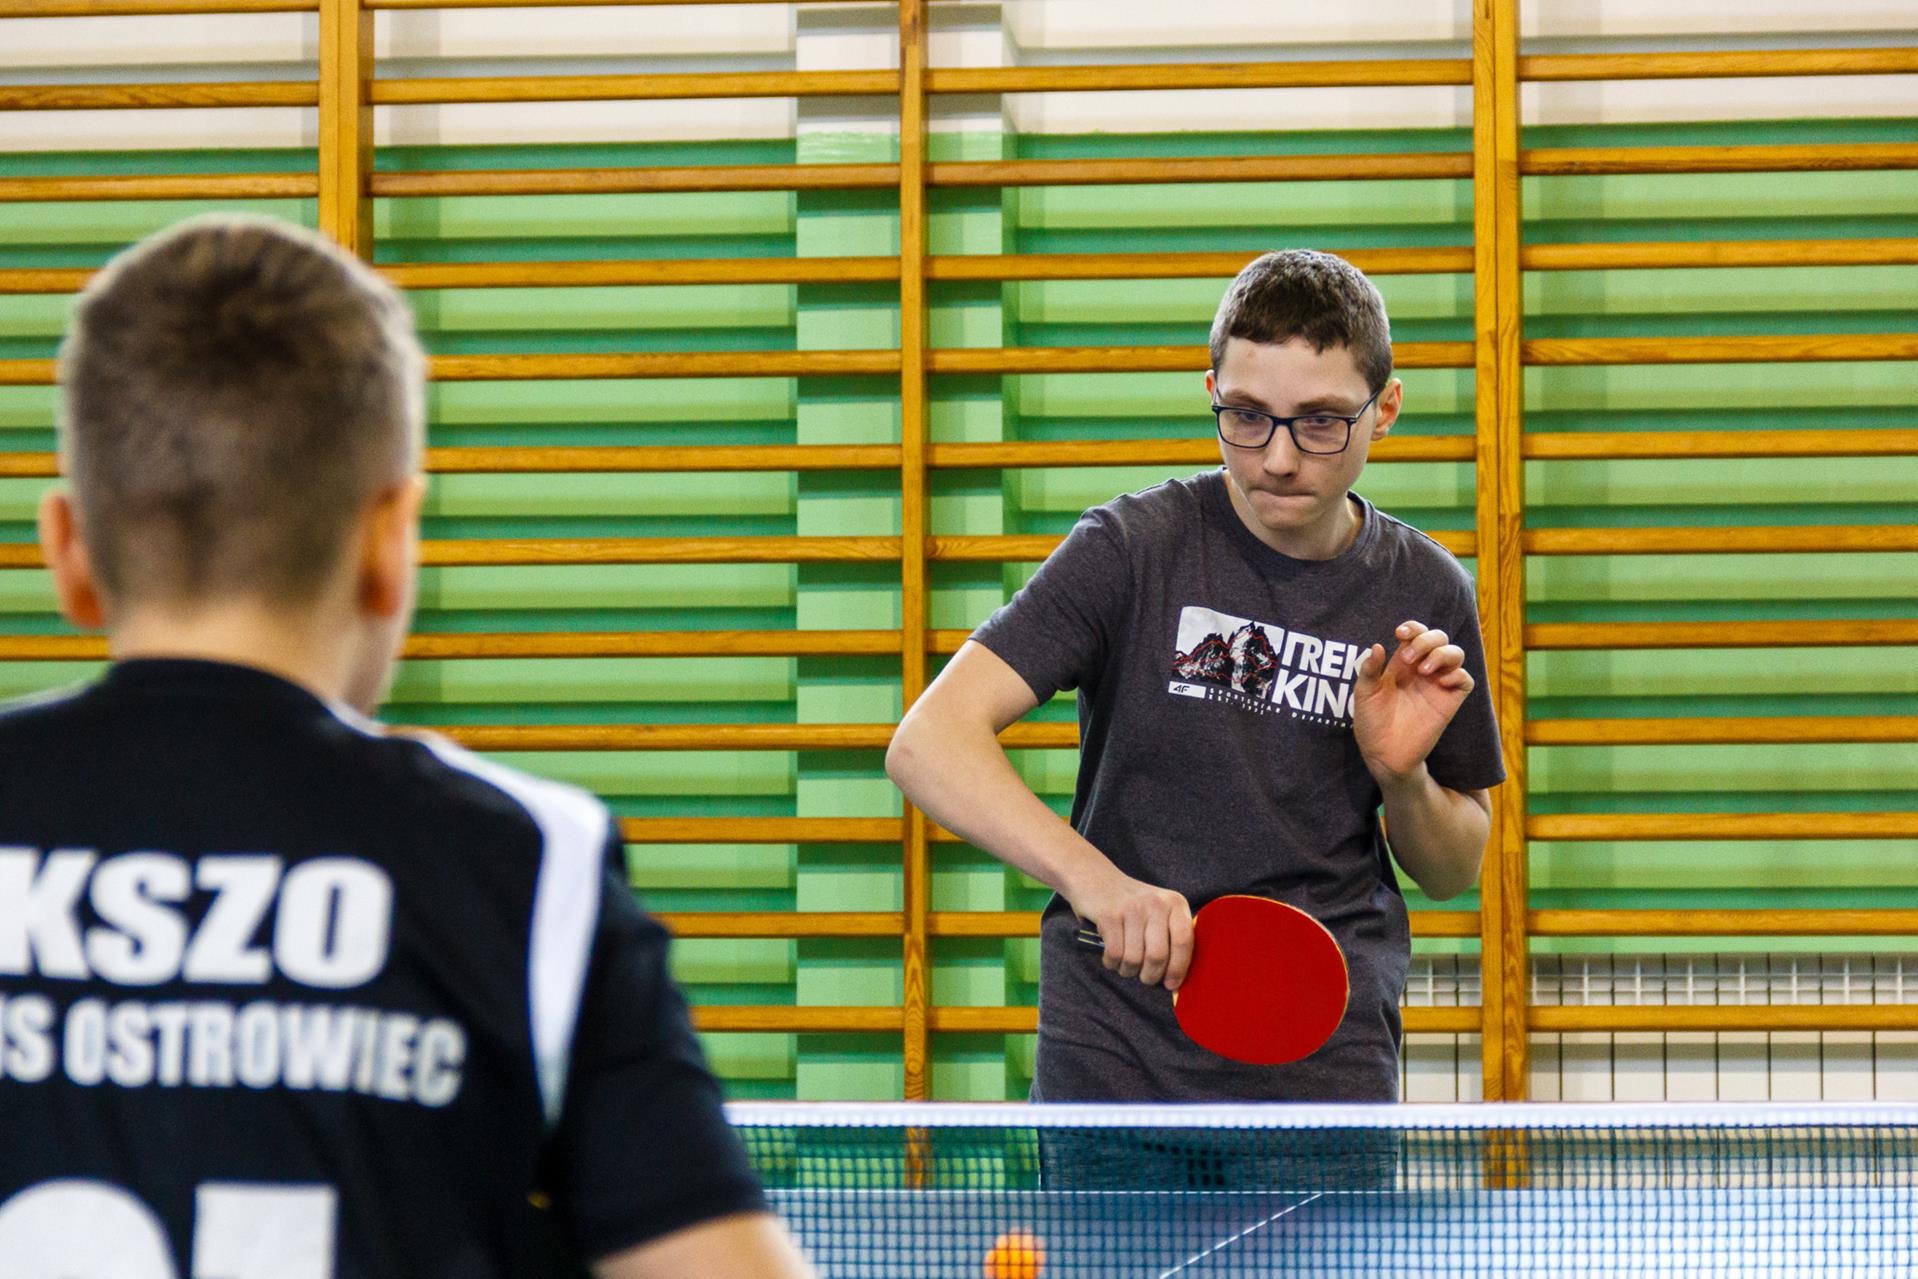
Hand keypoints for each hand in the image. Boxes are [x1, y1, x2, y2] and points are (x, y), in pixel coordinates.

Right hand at [1068, 869, 1193, 990]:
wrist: (1095, 877)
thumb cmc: (1131, 904)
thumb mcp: (1158, 910)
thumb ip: (1171, 935)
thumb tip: (1176, 976)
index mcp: (1175, 903)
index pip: (1184, 942)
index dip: (1178, 968)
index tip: (1171, 984)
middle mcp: (1156, 903)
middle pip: (1158, 956)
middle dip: (1150, 975)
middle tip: (1145, 977)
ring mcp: (1132, 908)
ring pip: (1134, 959)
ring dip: (1128, 970)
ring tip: (1125, 965)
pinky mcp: (1109, 915)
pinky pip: (1115, 954)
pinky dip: (1112, 963)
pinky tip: (1112, 958)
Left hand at [1352, 619, 1474, 784]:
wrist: (1383, 753)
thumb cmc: (1372, 722)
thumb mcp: (1364, 693)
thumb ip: (1369, 670)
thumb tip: (1378, 646)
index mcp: (1402, 663)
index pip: (1415, 633)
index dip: (1413, 627)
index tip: (1400, 633)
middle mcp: (1422, 670)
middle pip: (1439, 638)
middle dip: (1426, 640)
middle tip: (1408, 658)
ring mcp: (1437, 684)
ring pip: (1456, 654)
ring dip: (1443, 654)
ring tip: (1424, 670)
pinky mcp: (1449, 702)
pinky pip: (1465, 680)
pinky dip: (1457, 675)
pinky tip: (1440, 683)